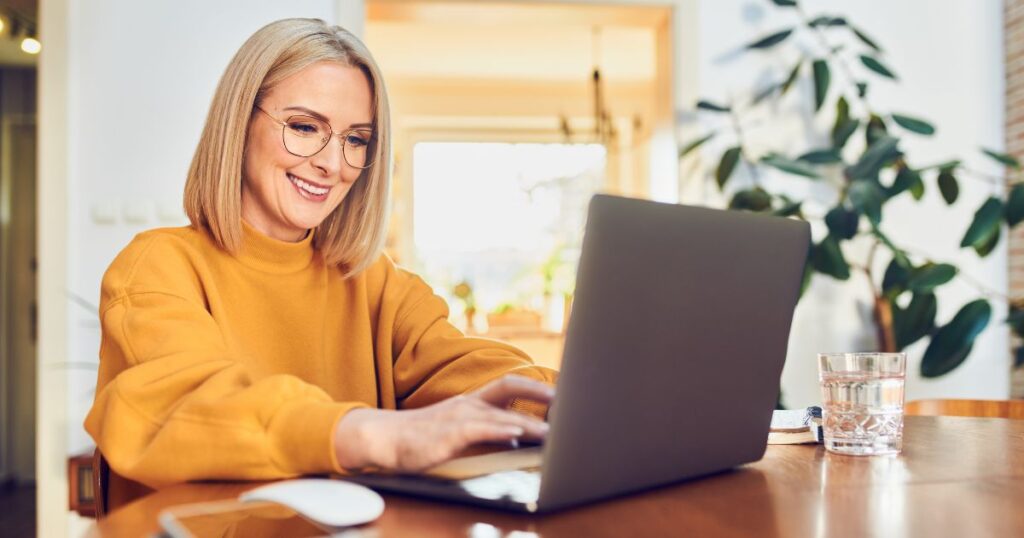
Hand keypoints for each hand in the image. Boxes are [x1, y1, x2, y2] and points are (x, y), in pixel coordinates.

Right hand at [333, 375, 553, 471]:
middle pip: (510, 388)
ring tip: (554, 431)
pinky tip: (518, 434)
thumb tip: (517, 437)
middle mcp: (468, 404)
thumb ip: (486, 431)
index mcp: (471, 402)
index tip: (560, 392)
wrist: (384, 439)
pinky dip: (502, 430)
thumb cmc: (420, 438)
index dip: (534, 387)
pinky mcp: (450, 433)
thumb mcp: (457, 431)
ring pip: (502, 414)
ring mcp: (459, 416)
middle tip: (568, 400)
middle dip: (540, 392)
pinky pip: (481, 429)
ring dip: (530, 422)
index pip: (508, 386)